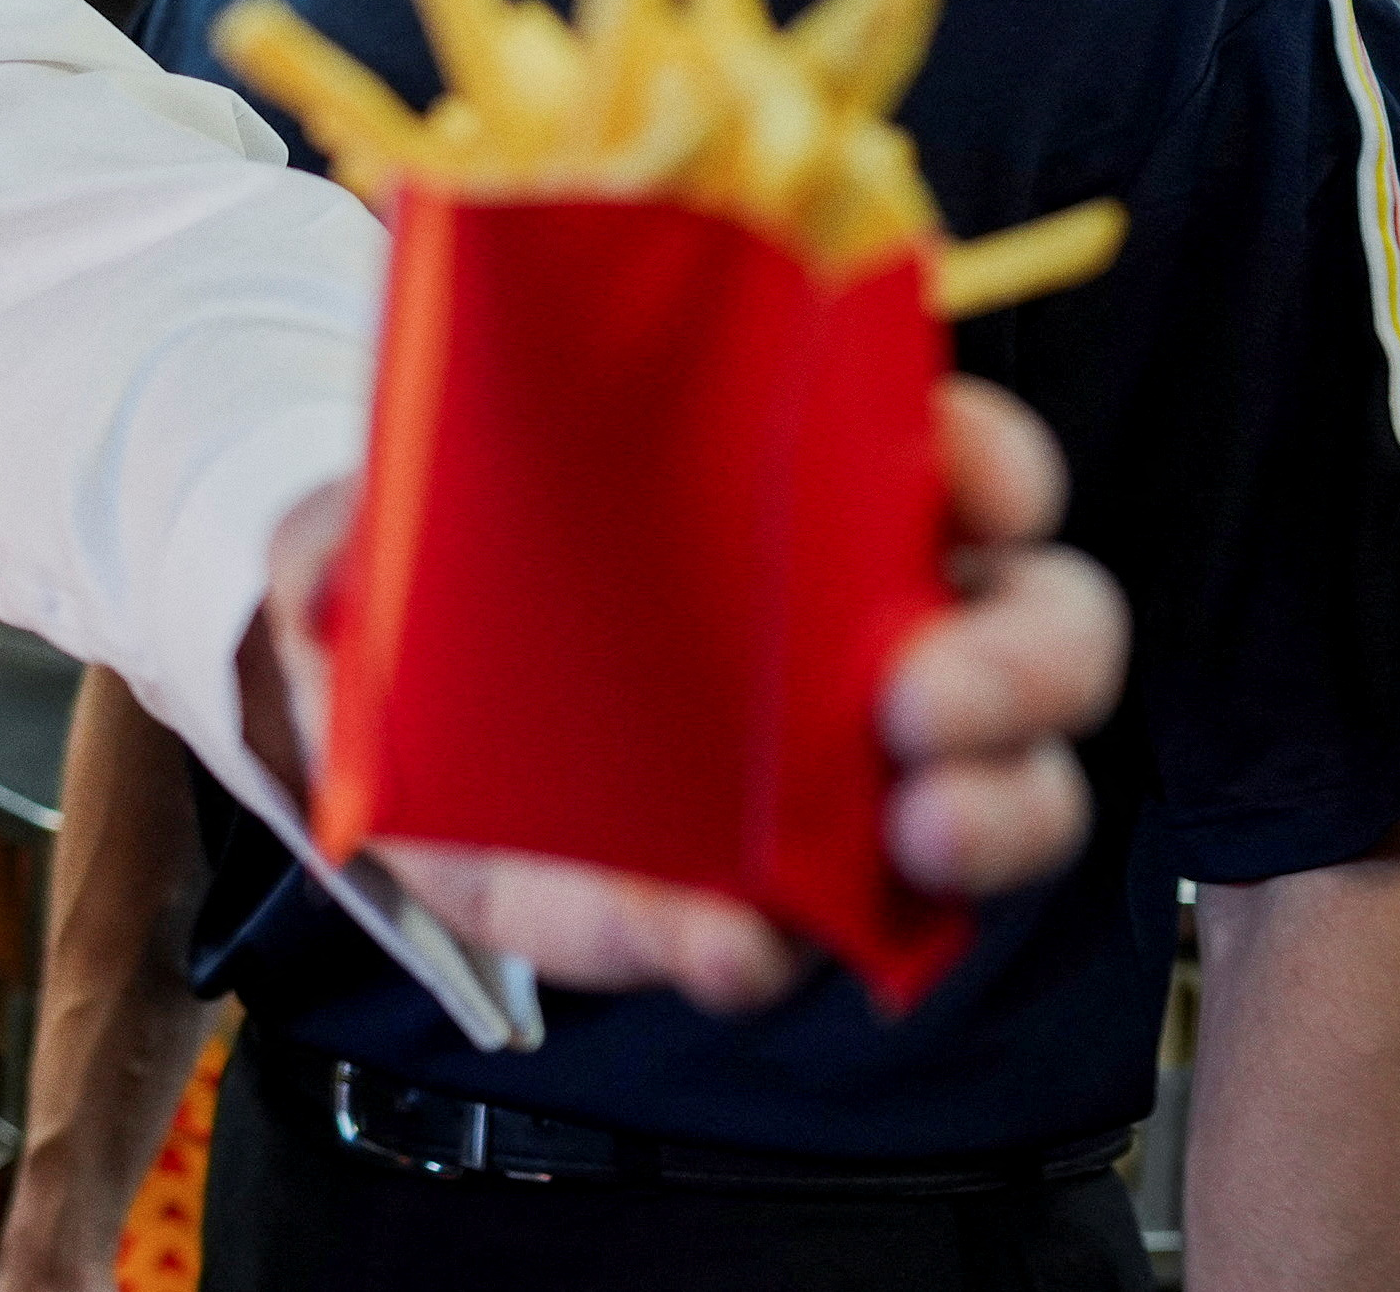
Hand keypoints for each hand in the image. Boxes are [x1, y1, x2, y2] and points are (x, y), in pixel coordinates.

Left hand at [248, 378, 1124, 1011]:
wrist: (359, 696)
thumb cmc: (439, 548)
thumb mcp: (411, 480)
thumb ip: (395, 486)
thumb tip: (354, 552)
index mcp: (828, 489)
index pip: (968, 455)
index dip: (992, 462)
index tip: (964, 479)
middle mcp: (877, 628)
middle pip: (1045, 637)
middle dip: (1021, 670)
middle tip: (923, 700)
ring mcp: (847, 774)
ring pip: (1002, 799)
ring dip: (989, 820)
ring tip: (913, 836)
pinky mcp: (763, 899)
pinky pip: (803, 938)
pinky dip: (763, 944)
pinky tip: (722, 940)